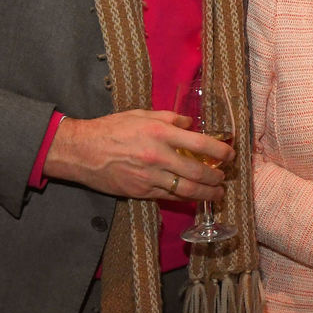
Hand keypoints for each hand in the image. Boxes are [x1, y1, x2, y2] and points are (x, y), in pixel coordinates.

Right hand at [44, 110, 229, 200]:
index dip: (221, 151)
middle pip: (197, 172)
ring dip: (207, 193)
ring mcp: (150, 177)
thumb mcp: (142, 114)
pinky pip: (169, 197)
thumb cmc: (111, 128)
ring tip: (217, 193)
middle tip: (225, 177)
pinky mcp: (141, 192)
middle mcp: (158, 156)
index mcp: (160, 132)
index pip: (200, 143)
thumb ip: (170, 118)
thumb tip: (191, 124)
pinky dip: (185, 198)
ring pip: (186, 190)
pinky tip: (194, 197)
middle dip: (217, 177)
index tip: (230, 155)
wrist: (82, 150)